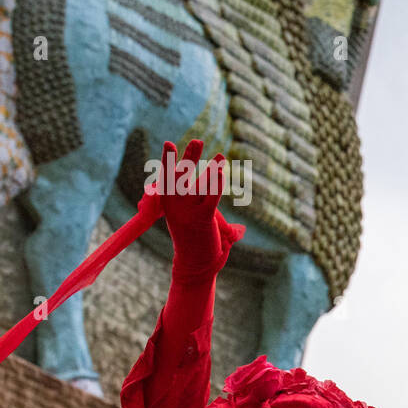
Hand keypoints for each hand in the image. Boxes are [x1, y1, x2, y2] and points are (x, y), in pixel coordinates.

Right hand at [153, 140, 228, 276]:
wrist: (196, 267)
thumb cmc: (199, 247)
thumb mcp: (204, 228)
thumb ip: (217, 220)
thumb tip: (240, 231)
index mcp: (171, 205)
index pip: (167, 179)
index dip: (168, 161)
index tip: (168, 144)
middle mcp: (177, 206)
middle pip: (181, 177)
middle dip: (188, 157)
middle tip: (198, 140)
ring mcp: (188, 213)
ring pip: (199, 186)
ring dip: (211, 170)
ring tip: (221, 155)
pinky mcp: (202, 219)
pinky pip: (210, 198)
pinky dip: (216, 184)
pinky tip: (222, 172)